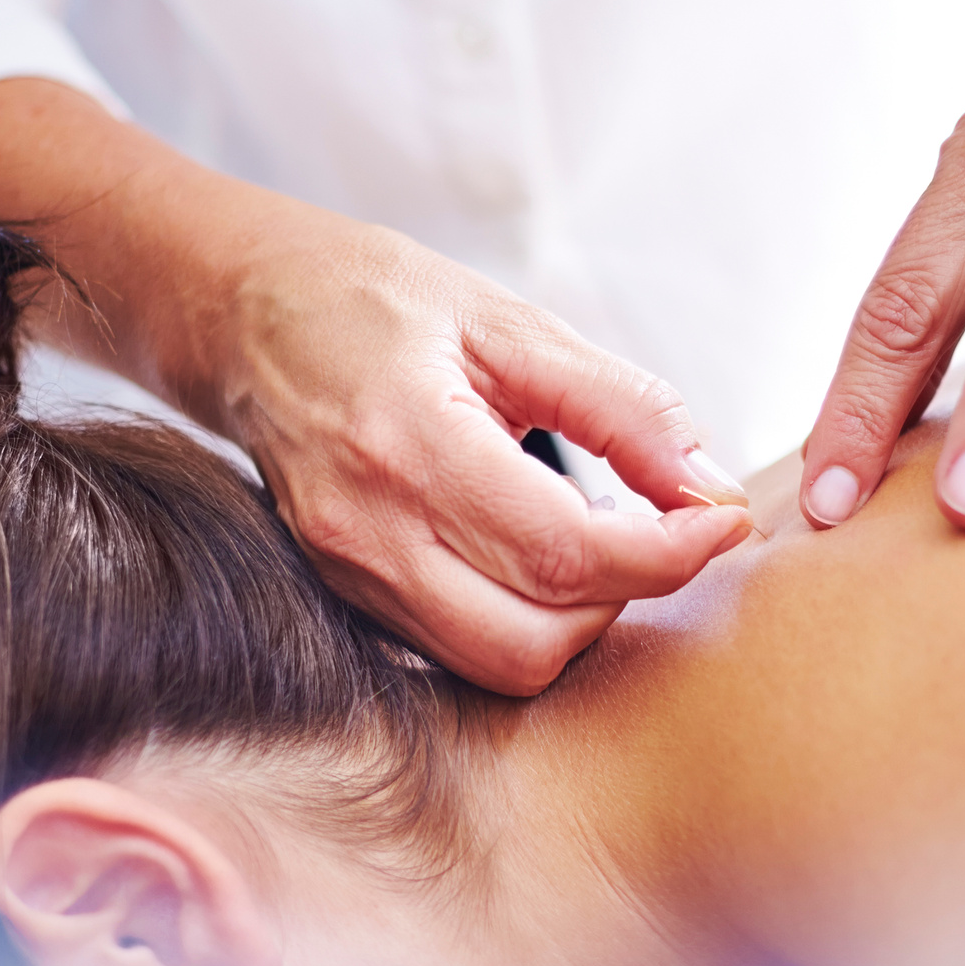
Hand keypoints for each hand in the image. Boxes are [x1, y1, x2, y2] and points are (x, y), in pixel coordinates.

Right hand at [0, 78, 750, 697]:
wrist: (241, 315)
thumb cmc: (373, 300)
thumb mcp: (509, 322)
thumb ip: (617, 406)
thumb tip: (708, 485)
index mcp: (409, 445)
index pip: (566, 552)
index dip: (667, 553)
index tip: (723, 520)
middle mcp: (368, 532)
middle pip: (534, 643)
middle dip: (623, 602)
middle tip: (660, 533)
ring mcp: (349, 576)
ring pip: (498, 665)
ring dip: (575, 621)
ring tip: (601, 542)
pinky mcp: (348, 597)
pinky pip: (458, 651)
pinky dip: (523, 621)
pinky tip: (543, 556)